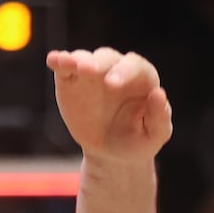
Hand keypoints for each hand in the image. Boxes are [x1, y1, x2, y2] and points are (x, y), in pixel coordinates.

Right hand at [46, 47, 172, 164]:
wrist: (111, 154)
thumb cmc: (137, 141)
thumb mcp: (154, 136)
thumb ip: (159, 117)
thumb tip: (159, 93)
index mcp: (142, 79)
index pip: (134, 67)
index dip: (124, 72)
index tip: (112, 85)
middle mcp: (116, 69)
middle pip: (107, 58)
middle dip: (98, 64)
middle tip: (89, 72)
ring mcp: (92, 74)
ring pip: (84, 58)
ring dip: (76, 59)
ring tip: (68, 64)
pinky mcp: (72, 80)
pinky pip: (65, 67)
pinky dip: (59, 61)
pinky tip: (54, 60)